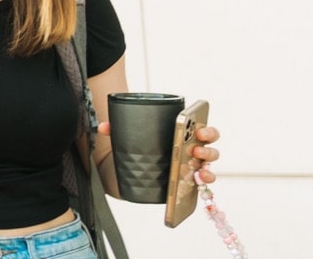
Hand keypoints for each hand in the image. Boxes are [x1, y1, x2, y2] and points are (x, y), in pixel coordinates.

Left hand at [99, 122, 221, 182]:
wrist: (129, 167)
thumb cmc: (137, 145)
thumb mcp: (127, 135)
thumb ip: (116, 128)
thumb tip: (104, 127)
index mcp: (183, 134)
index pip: (202, 130)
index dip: (207, 131)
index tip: (199, 131)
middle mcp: (191, 150)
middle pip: (209, 148)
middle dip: (207, 149)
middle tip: (196, 150)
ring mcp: (189, 167)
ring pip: (207, 167)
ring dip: (207, 169)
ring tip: (199, 171)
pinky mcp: (184, 183)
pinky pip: (199, 185)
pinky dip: (202, 185)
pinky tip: (198, 185)